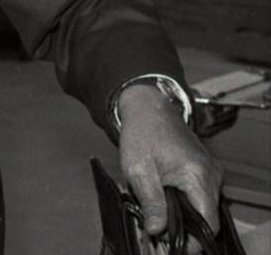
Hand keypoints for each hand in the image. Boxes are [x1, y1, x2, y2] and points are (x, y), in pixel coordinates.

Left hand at [117, 83, 223, 252]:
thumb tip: (157, 229)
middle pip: (206, 215)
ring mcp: (211, 171)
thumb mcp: (138, 170)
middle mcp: (211, 174)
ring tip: (159, 207)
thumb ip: (151, 201)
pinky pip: (200, 194)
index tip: (175, 245)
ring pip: (203, 205)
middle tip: (159, 226)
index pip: (208, 222)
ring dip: (183, 212)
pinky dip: (184, 199)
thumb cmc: (142, 133)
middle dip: (184, 226)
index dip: (193, 239)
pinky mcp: (205, 170)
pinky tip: (165, 194)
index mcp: (198, 175)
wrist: (147, 108)